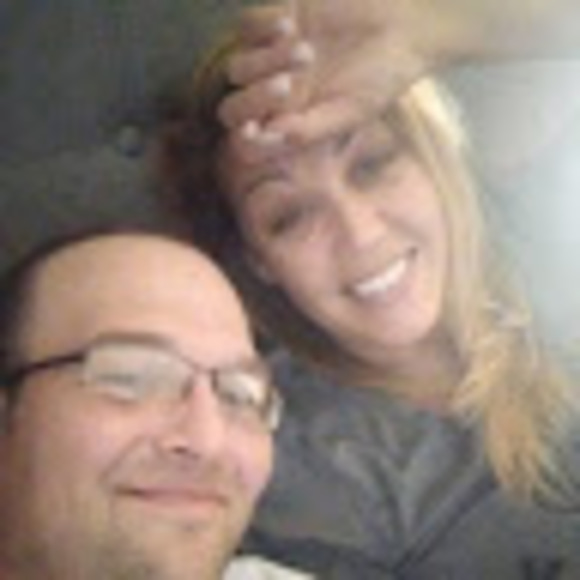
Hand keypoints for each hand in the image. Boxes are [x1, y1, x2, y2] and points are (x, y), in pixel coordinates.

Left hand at [219, 0, 434, 158]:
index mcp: (289, 124)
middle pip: (232, 109)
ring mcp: (269, 60)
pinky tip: (294, 21)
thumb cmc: (380, 78)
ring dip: (265, 61)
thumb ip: (311, 130)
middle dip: (253, 99)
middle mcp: (273, 97)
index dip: (243, 140)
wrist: (401, 28)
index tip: (254, 130)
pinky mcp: (274, 22)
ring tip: (308, 51)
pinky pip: (245, 26)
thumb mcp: (351, 111)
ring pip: (236, 69)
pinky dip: (263, 25)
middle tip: (288, 85)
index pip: (248, 141)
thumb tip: (272, 141)